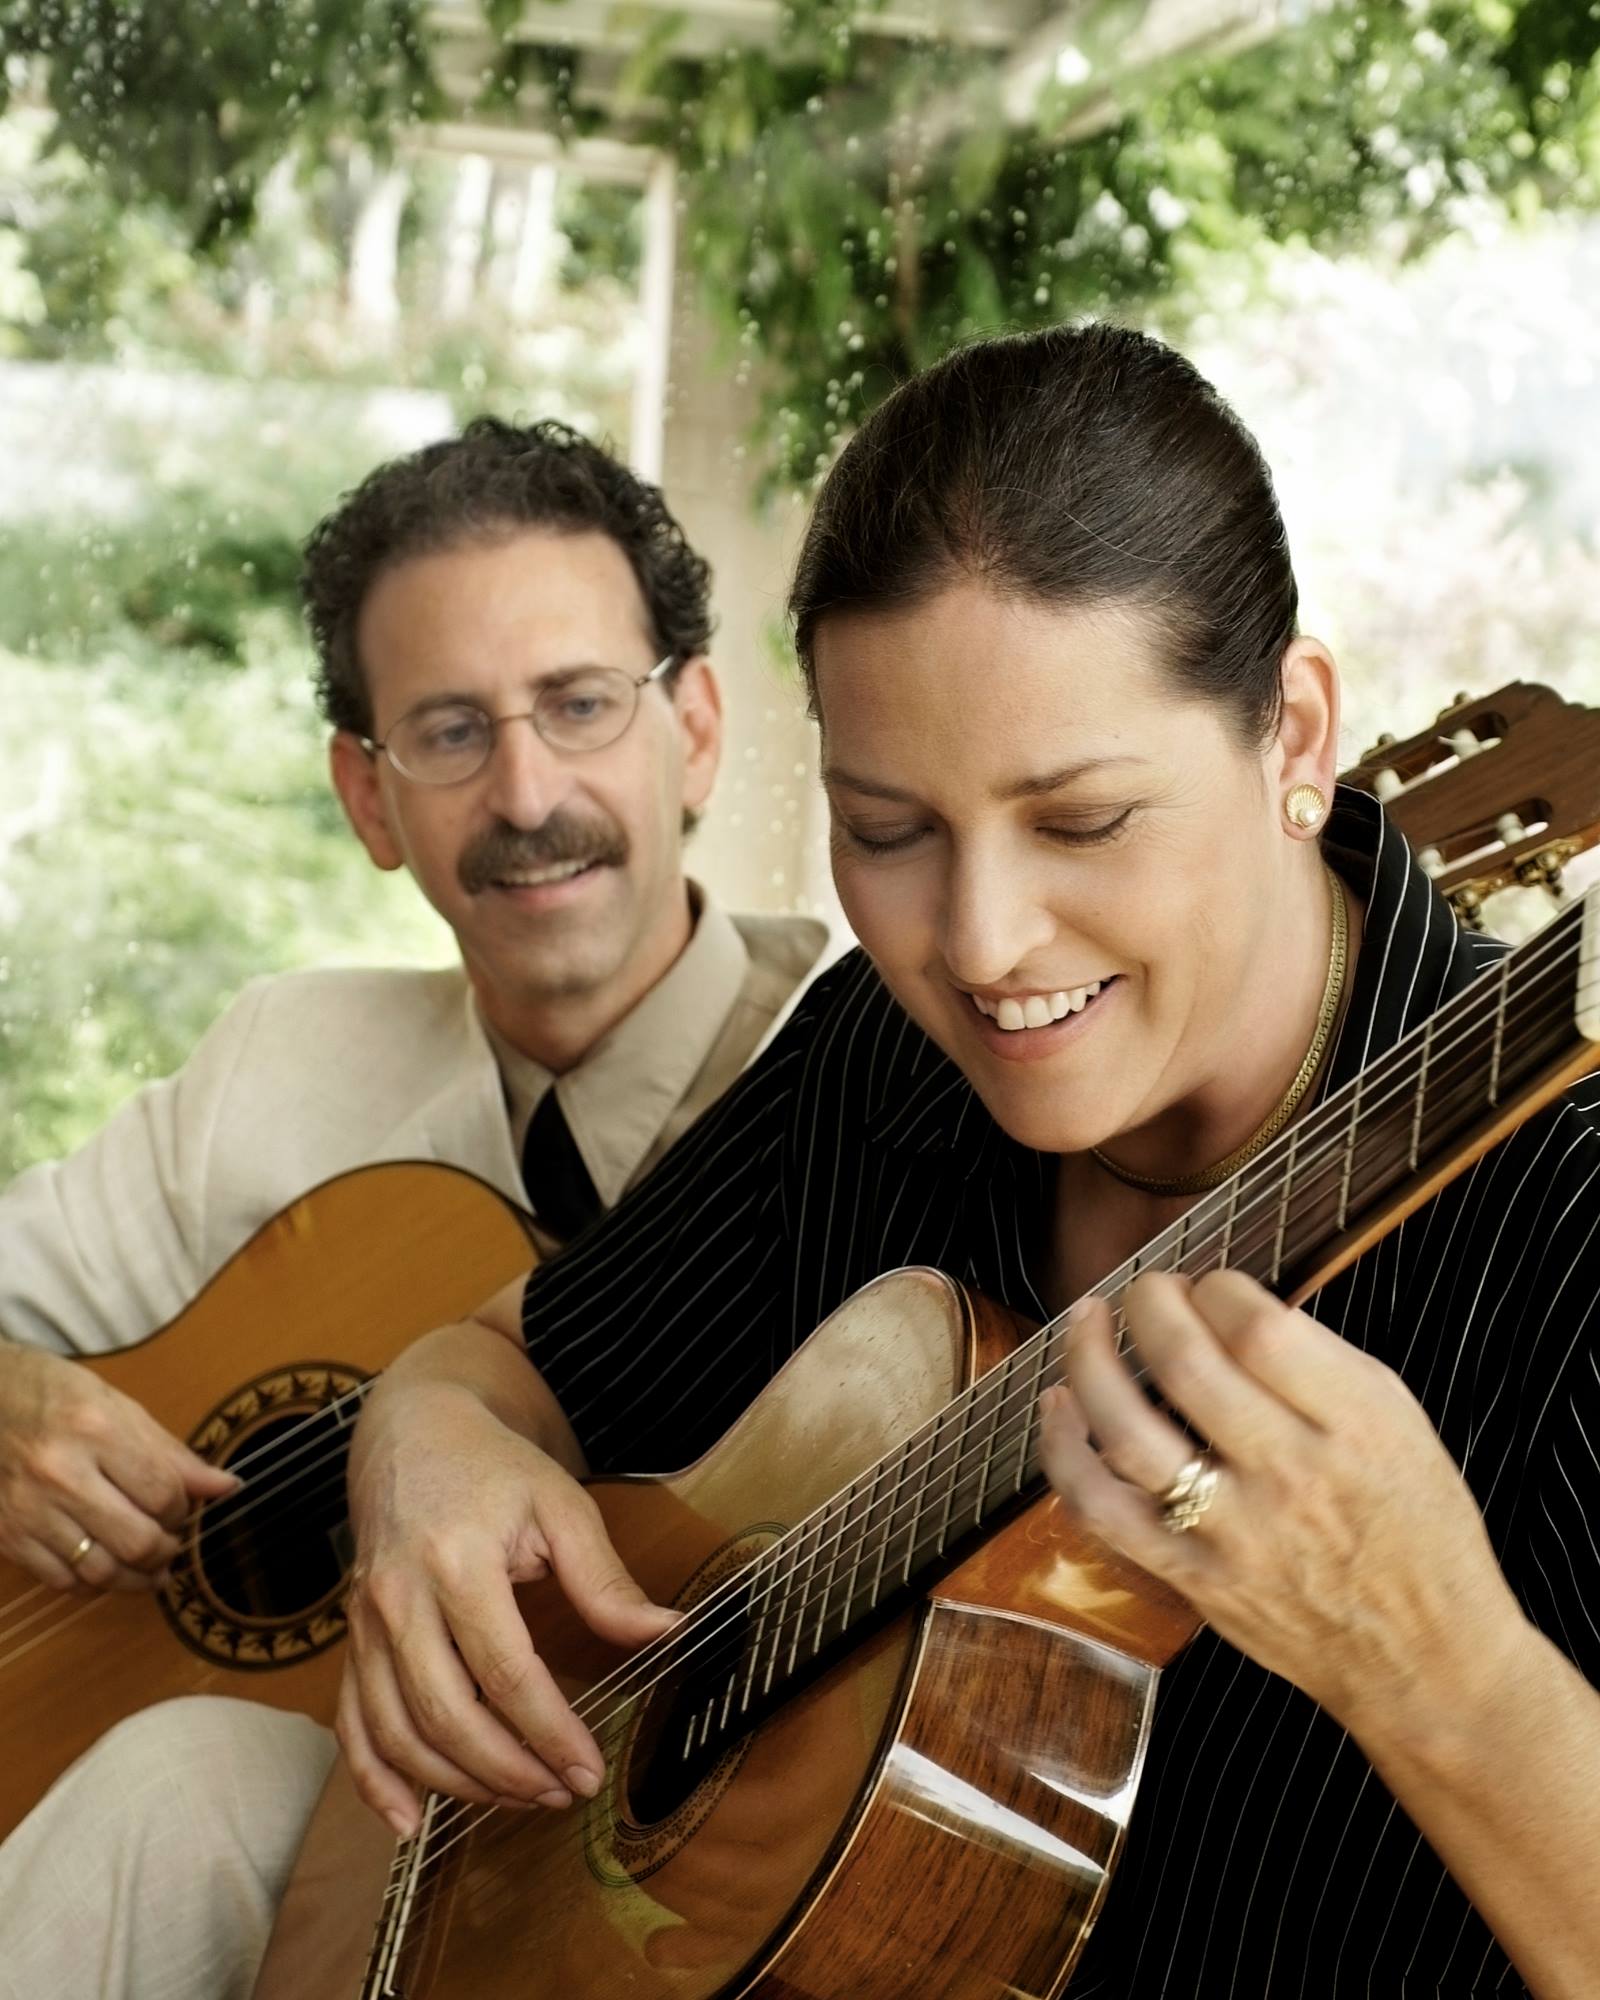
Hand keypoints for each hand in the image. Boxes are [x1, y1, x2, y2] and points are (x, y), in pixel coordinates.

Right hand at [0, 1343, 237, 1590]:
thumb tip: (226, 1487)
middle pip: (136, 1541)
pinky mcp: (7, 1535)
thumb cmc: (57, 1396)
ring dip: (136, 1577)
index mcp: (96, 1430)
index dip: (185, 1509)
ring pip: (100, 1572)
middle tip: (172, 1544)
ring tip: (149, 1566)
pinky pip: (61, 1581)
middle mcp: (60, 1473)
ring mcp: (28, 1509)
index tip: (184, 1506)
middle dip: (167, 1550)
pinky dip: (92, 1582)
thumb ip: (173, 1454)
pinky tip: (105, 1565)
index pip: (163, 1494)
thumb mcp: (121, 1408)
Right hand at [339, 1382, 677, 1836]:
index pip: (503, 1672)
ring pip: (399, 1731)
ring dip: (457, 1783)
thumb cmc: (493, 1469)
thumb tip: (667, 1632)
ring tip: (518, 1798)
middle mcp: (399, 1599)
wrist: (414, 1434)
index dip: (549, 1732)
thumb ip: (606, 1577)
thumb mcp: (560, 1504)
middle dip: (508, 1770)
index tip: (589, 1770)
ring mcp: (365, 1625)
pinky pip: (353, 1723)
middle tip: (561, 1793)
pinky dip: (374, 1780)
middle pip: (447, 1714)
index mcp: (456, 1561)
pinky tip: (407, 1822)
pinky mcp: (350, 1641)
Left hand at [1037, 1270, 1530, 1735]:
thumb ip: (1317, 1362)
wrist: (1426, 1664)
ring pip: (1128, 1433)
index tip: (1210, 1286)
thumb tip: (1227, 1306)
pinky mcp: (1193, 1579)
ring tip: (1087, 1321)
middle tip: (1146, 1290)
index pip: (1259, 1329)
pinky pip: (1103, 1511)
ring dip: (1090, 1362)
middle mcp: (1291, 1477)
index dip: (1217, 1288)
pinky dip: (1064, 1451)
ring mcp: (1234, 1534)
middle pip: (1184, 1366)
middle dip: (1148, 1305)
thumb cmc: (1418, 1532)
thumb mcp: (1399, 1424)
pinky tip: (1058, 1406)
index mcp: (1355, 1426)